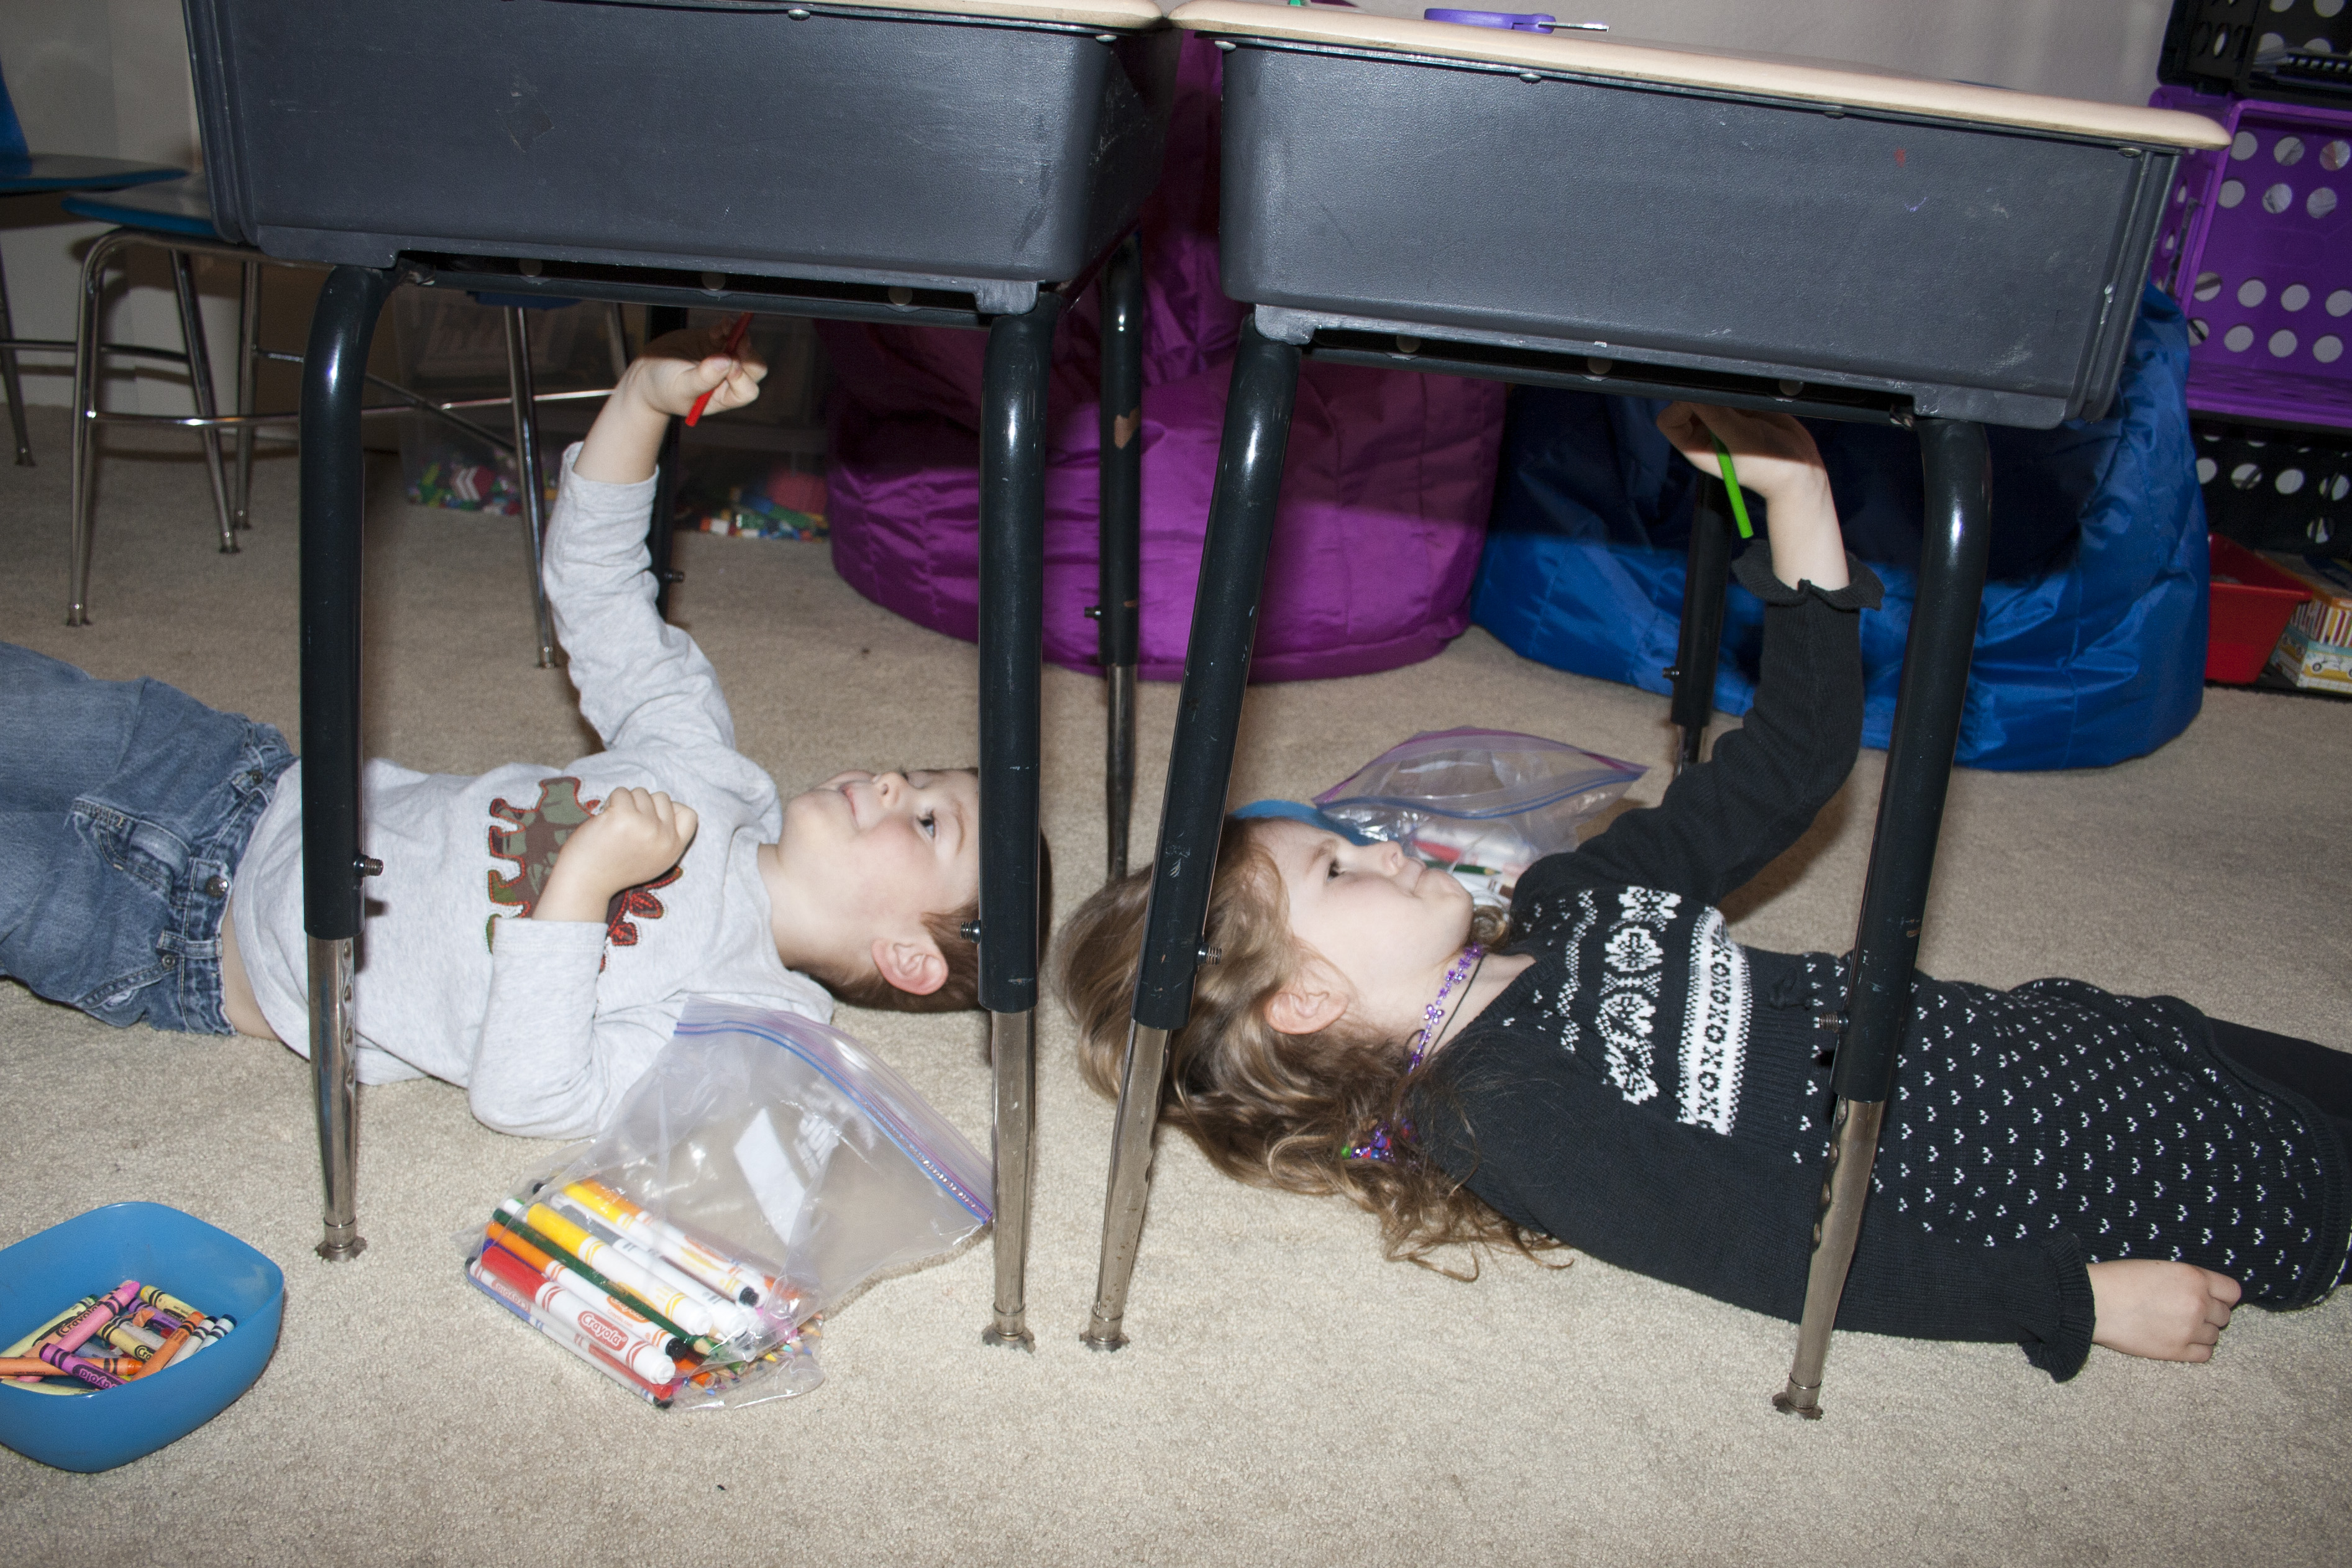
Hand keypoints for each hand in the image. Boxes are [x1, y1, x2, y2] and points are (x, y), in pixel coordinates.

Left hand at [534, 787, 698, 922]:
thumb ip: (665, 837)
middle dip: (643, 804)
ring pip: (640, 792)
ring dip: (625, 802)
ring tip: (614, 824)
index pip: (689, 814)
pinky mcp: (624, 817)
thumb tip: (666, 805)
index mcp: (674, 849)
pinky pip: (621, 792)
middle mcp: (664, 838)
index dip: (671, 809)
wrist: (586, 881)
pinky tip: (604, 820)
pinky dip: (610, 801)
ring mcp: (645, 826)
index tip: (651, 818)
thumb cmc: (614, 867)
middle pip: (662, 798)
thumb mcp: (653, 860)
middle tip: (626, 824)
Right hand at [573, 324, 766, 483]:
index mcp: (723, 397)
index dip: (743, 377)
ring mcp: (722, 359)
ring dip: (738, 336)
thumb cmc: (662, 389)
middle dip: (747, 353)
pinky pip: (729, 333)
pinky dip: (727, 327)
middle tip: (737, 341)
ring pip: (743, 347)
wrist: (645, 375)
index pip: (747, 390)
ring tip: (725, 329)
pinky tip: (718, 327)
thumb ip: (704, 378)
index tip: (730, 364)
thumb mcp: (682, 387)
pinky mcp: (712, 343)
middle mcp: (727, 380)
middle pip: (753, 368)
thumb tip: (726, 362)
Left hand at [1654, 402, 1827, 508]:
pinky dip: (1739, 389)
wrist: (1801, 468)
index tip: (1698, 399)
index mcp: (1696, 446)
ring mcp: (1725, 420)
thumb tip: (1695, 393)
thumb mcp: (1738, 441)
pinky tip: (1754, 400)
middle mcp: (1707, 433)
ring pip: (1710, 393)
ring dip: (1723, 392)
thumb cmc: (1769, 467)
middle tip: (1724, 399)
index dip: (1679, 406)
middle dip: (1702, 396)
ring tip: (1743, 405)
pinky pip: (1732, 390)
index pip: (1670, 421)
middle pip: (1688, 403)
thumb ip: (1715, 416)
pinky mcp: (1743, 409)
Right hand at [2087, 1259, 2240, 1362]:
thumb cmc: (2119, 1280)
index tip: (2210, 1298)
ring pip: (2214, 1335)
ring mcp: (2190, 1329)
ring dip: (2200, 1332)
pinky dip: (2195, 1348)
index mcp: (2194, 1278)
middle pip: (2224, 1316)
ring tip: (2176, 1326)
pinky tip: (2177, 1339)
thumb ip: (2188, 1280)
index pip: (2232, 1292)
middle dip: (2208, 1314)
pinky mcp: (2177, 1351)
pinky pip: (2205, 1354)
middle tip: (2184, 1312)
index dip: (2221, 1296)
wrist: (2094, 1302)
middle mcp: (2198, 1303)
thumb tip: (2205, 1294)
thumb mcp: (2159, 1268)